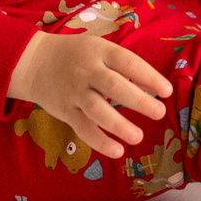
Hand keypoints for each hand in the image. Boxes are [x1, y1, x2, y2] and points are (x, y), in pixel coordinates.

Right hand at [7, 30, 171, 157]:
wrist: (34, 62)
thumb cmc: (77, 55)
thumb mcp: (99, 49)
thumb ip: (124, 65)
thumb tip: (155, 86)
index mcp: (100, 52)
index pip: (128, 63)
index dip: (149, 76)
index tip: (167, 91)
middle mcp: (87, 71)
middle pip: (114, 86)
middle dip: (138, 100)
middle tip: (159, 113)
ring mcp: (75, 92)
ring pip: (97, 110)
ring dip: (119, 125)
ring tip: (138, 137)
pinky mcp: (65, 111)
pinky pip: (83, 128)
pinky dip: (99, 141)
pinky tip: (117, 151)